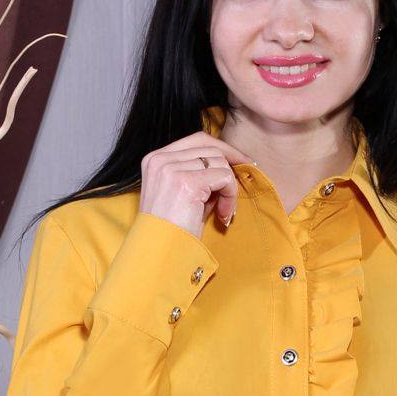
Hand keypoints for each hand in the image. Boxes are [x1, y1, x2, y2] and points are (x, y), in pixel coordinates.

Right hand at [138, 132, 252, 238]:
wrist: (160, 256)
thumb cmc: (171, 232)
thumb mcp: (181, 196)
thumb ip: (199, 177)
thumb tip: (228, 167)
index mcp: (155, 159)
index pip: (197, 140)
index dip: (223, 149)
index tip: (241, 162)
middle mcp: (160, 159)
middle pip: (211, 148)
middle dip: (229, 170)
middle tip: (233, 195)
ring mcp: (172, 169)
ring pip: (220, 163)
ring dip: (229, 189)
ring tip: (222, 212)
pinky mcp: (187, 183)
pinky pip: (225, 178)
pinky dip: (229, 197)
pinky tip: (223, 216)